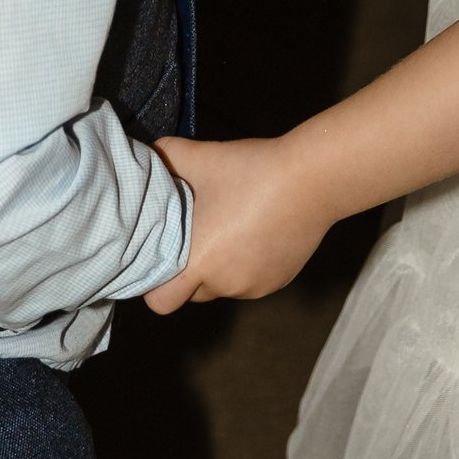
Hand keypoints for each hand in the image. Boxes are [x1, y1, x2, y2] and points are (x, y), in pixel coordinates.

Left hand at [144, 132, 333, 310]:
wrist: (313, 178)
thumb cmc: (251, 169)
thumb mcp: (199, 156)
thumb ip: (164, 158)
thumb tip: (146, 156)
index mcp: (200, 262)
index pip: (161, 301)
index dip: (155, 284)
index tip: (160, 257)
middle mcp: (226, 284)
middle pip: (192, 293)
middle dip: (188, 271)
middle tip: (195, 233)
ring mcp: (255, 287)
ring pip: (222, 287)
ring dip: (218, 268)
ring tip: (228, 227)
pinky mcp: (278, 281)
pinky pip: (249, 281)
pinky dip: (245, 265)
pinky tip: (254, 232)